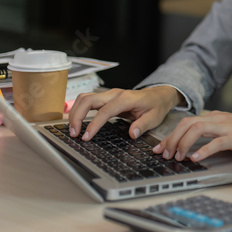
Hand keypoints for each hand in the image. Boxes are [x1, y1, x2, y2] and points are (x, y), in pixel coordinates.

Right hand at [68, 86, 182, 140]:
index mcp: (126, 99)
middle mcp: (115, 94)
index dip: (93, 124)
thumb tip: (132, 134)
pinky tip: (77, 122)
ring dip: (75, 112)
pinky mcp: (106, 98)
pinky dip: (79, 110)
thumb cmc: (156, 106)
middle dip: (77, 116)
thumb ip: (143, 125)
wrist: (158, 95)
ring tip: (73, 130)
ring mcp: (109, 94)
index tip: (86, 137)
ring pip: (85, 98)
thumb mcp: (155, 117)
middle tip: (74, 134)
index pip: (105, 111)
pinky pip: (88, 101)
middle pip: (88, 100)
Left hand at [152, 113, 231, 161]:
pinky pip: (217, 142)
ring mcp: (227, 127)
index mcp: (214, 117)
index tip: (159, 148)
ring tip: (178, 157)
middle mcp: (218, 119)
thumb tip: (191, 145)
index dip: (170, 136)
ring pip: (198, 129)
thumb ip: (211, 133)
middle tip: (165, 154)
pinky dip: (204, 150)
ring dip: (184, 143)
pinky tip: (196, 158)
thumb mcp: (227, 128)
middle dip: (172, 139)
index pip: (186, 123)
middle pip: (187, 124)